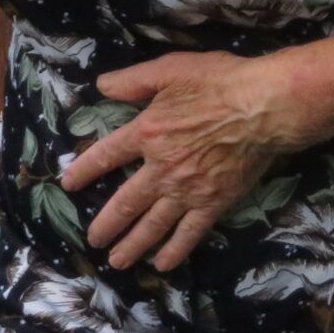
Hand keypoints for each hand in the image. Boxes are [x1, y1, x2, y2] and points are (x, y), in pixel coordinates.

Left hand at [60, 52, 297, 271]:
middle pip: (125, 202)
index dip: (85, 170)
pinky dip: (174, 251)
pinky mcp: (212, 203)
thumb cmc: (220, 82)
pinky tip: (162, 264)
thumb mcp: (171, 68)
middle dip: (106, 223)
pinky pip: (188, 234)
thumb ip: (134, 80)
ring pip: (152, 225)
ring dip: (131, 245)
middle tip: (92, 240)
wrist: (264, 107)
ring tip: (116, 261)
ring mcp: (186, 190)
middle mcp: (161, 168)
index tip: (68, 184)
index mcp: (147, 132)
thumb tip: (101, 86)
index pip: (107, 155)